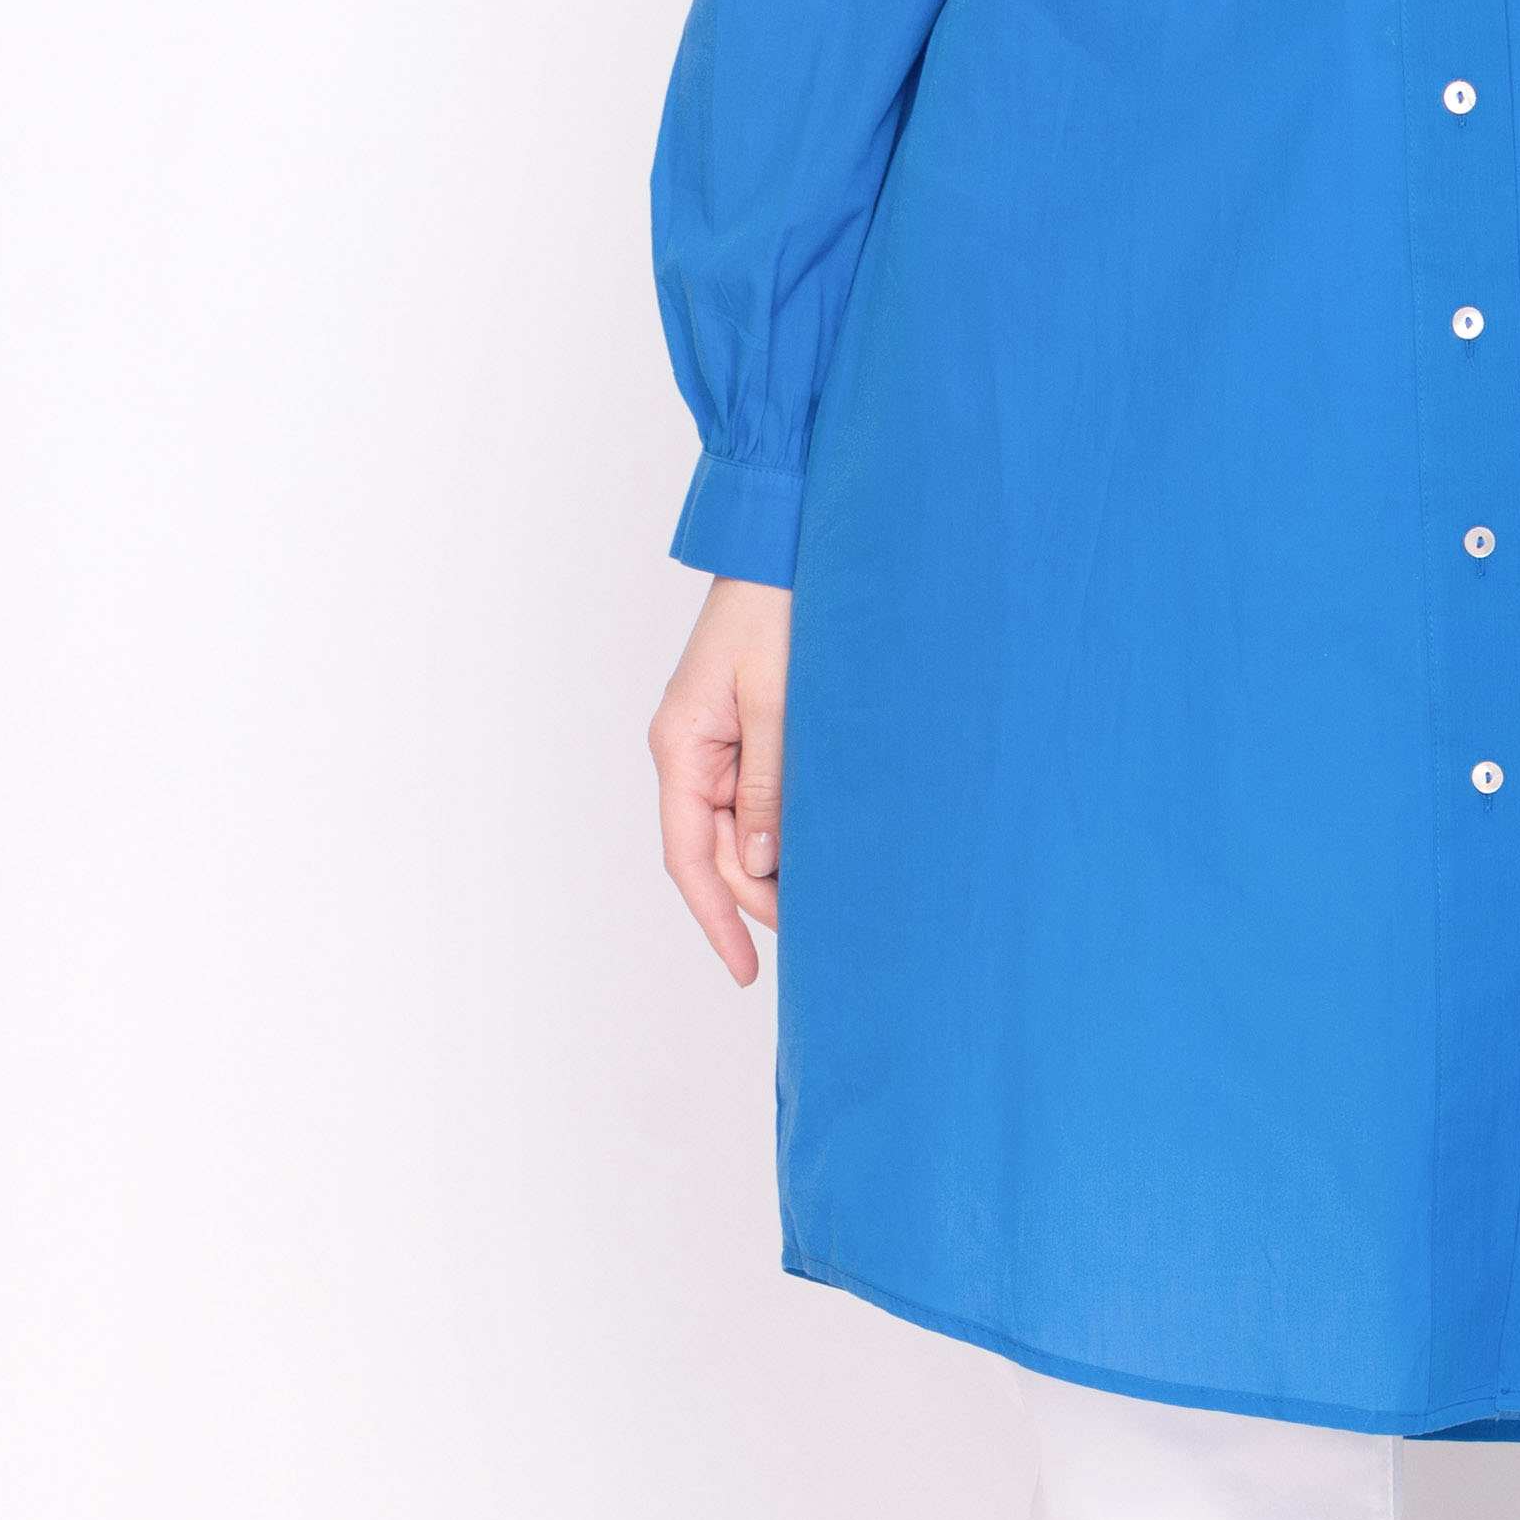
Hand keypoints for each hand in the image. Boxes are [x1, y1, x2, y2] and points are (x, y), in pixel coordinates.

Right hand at [651, 575, 790, 980]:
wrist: (780, 547)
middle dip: (762, 897)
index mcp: (681, 748)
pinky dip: (789, 824)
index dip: (717, 920)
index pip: (689, 857)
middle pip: (718, 852)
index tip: (744, 972)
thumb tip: (761, 865)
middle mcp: (689, 753)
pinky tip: (827, 842)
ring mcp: (715, 744)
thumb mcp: (777, 702)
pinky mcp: (743, 731)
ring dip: (781, 860)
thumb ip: (770, 785)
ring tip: (837, 892)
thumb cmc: (773, 611)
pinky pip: (759, 796)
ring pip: (742, 829)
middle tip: (825, 931)